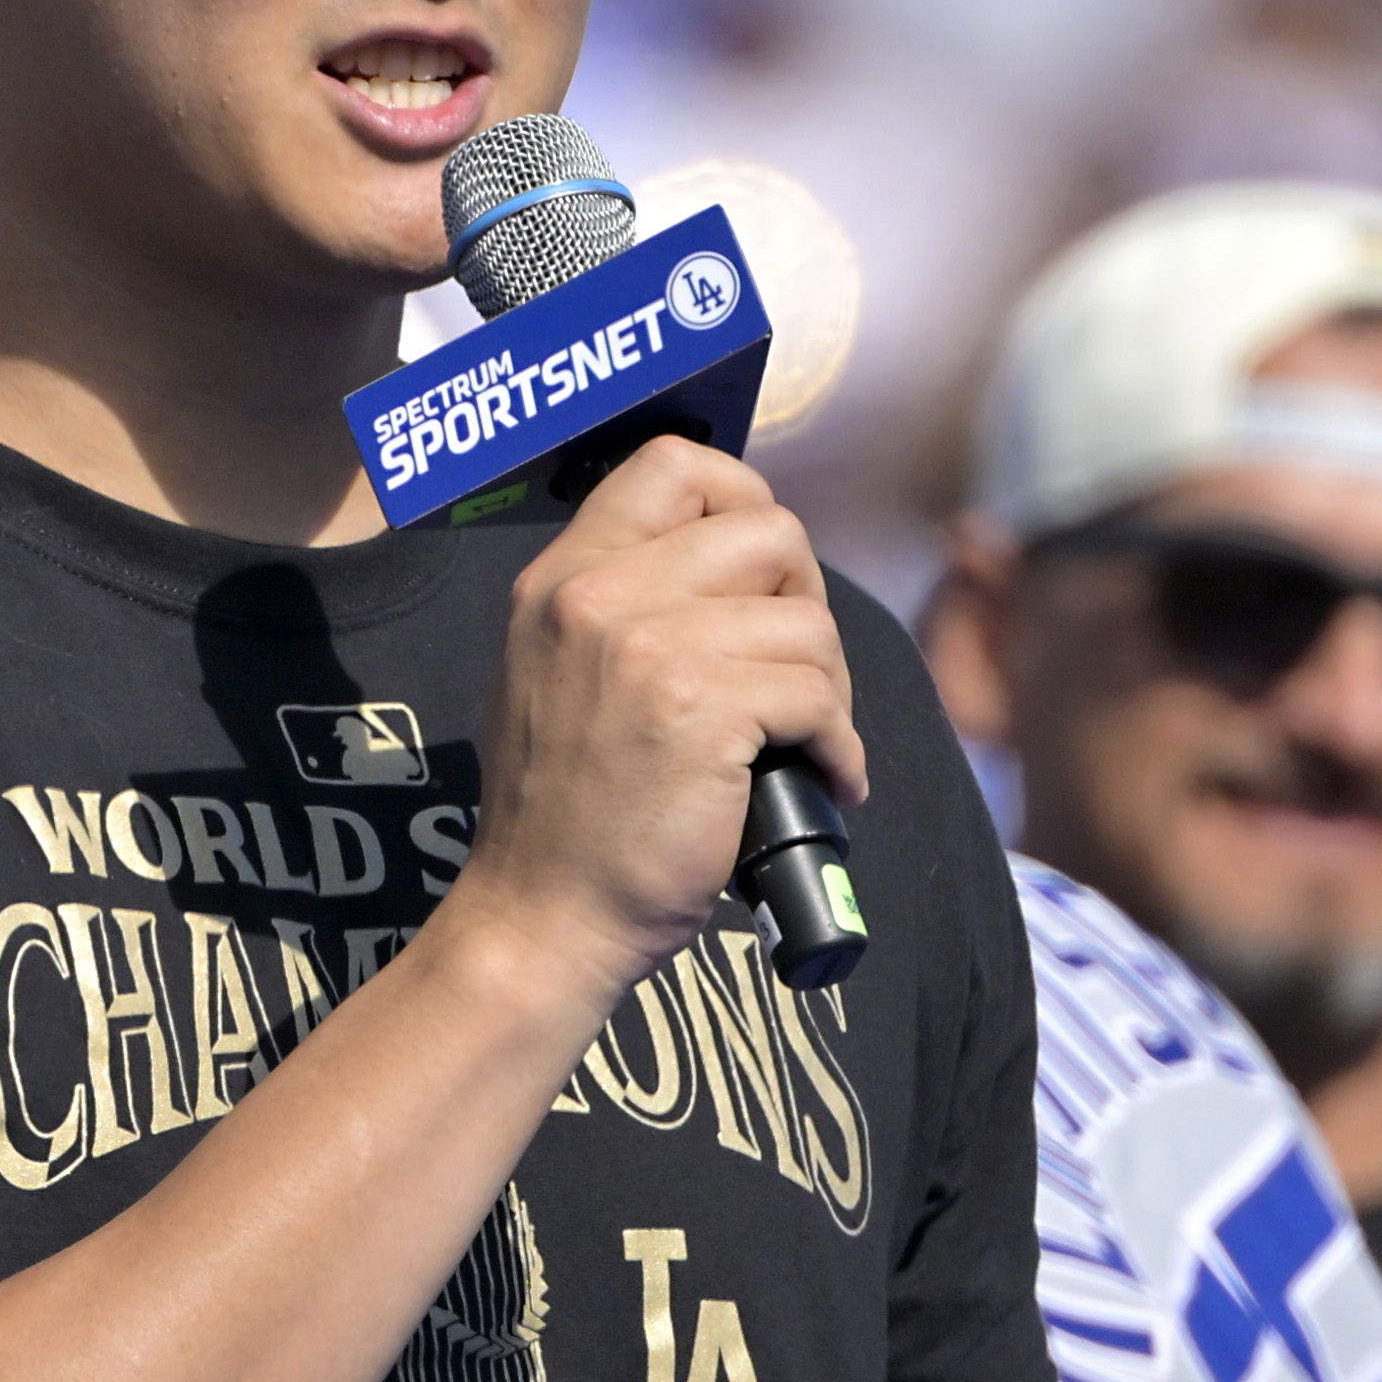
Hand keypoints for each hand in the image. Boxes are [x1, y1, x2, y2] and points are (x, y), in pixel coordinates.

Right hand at [443, 438, 866, 1000]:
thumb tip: (726, 570)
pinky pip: (817, 697)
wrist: (543, 917)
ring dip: (829, 687)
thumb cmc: (561, 816)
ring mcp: (651, 651)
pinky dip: (839, 745)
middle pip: (767, 531)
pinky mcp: (704, 713)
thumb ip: (617, 607)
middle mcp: (600, 598)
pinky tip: (824, 777)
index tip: (765, 572)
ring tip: (807, 739)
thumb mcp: (550, 674)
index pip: (675, 464)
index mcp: (564, 577)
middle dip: (805, 600)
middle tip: (796, 670)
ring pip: (806, 623)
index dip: (745, 500)